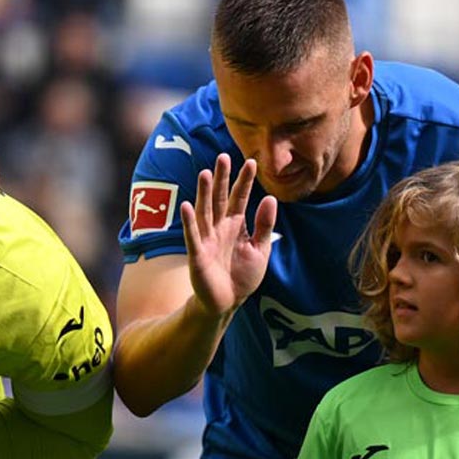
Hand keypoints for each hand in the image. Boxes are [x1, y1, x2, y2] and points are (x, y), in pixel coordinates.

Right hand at [180, 153, 278, 317]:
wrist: (228, 302)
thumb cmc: (243, 276)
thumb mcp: (260, 250)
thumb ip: (264, 225)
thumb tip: (271, 199)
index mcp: (236, 224)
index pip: (240, 197)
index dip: (245, 181)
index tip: (251, 161)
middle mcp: (220, 227)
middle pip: (220, 198)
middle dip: (222, 179)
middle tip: (223, 157)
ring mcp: (207, 239)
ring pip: (205, 211)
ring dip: (205, 193)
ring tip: (206, 173)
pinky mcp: (198, 254)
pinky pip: (193, 236)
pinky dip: (189, 221)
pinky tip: (187, 205)